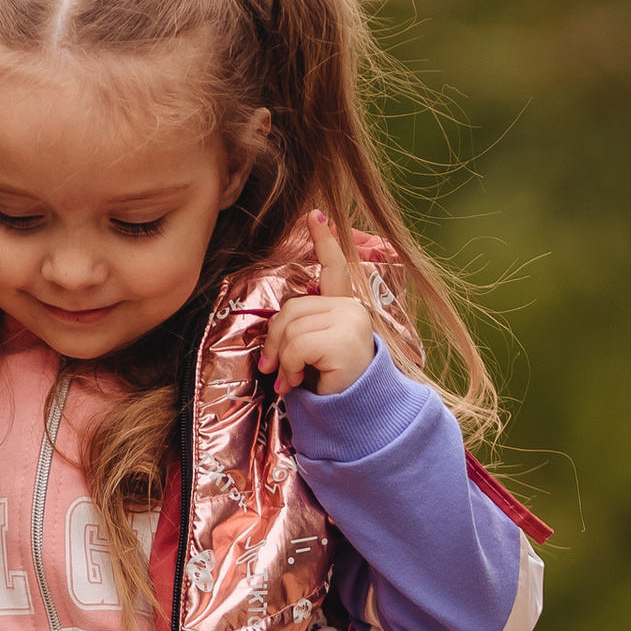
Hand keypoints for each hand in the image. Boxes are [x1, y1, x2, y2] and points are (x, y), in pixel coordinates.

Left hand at [259, 211, 377, 398]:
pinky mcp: (345, 338)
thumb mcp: (311, 351)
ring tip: (291, 379)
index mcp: (343, 309)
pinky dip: (289, 368)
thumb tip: (273, 334)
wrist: (357, 416)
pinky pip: (297, 346)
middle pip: (292, 308)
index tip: (314, 214)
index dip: (323, 240)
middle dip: (274, 340)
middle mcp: (351, 308)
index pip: (334, 267)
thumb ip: (300, 330)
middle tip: (273, 368)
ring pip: (291, 328)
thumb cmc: (331, 385)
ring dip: (282, 360)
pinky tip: (297, 383)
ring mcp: (351, 320)